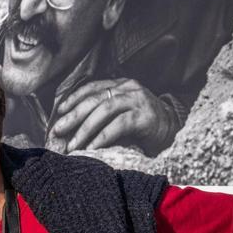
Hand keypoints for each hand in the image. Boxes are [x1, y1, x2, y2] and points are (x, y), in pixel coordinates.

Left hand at [48, 78, 179, 155]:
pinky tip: (92, 147)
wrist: (174, 130)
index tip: (59, 112)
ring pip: (104, 111)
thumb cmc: (141, 124)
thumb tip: (69, 126)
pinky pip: (118, 125)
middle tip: (58, 131)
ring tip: (73, 145)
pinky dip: (102, 137)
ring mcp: (138, 100)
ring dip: (85, 129)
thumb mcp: (119, 113)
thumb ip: (101, 113)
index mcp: (120, 84)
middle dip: (73, 116)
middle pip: (94, 99)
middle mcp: (129, 88)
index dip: (73, 99)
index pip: (92, 87)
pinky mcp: (145, 116)